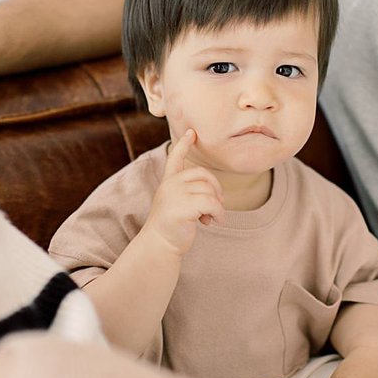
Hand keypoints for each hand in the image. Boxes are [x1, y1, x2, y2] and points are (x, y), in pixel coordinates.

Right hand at [141, 130, 223, 256]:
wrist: (159, 245)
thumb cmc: (172, 227)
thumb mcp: (177, 204)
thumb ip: (188, 192)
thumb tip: (214, 192)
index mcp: (168, 182)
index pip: (175, 158)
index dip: (184, 144)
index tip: (192, 132)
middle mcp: (170, 185)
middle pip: (203, 174)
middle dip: (215, 188)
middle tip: (216, 206)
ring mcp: (174, 194)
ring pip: (209, 191)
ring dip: (217, 206)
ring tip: (211, 218)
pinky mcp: (182, 207)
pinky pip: (212, 203)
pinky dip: (219, 213)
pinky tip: (214, 222)